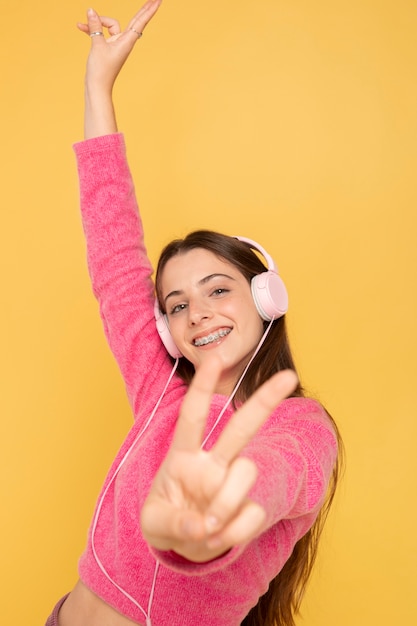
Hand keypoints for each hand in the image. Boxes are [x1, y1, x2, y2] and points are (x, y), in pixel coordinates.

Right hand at [77, 0, 161, 93]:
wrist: (97, 87)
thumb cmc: (100, 70)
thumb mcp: (97, 45)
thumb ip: (95, 26)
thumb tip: (91, 11)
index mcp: (126, 41)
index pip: (140, 21)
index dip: (149, 10)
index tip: (158, 0)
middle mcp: (124, 42)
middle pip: (136, 20)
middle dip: (144, 9)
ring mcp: (117, 44)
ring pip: (110, 25)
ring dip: (97, 23)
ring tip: (82, 25)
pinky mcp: (109, 48)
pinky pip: (102, 33)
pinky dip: (93, 29)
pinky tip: (81, 26)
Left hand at [140, 357, 297, 561]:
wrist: (183, 547)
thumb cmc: (165, 520)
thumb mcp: (153, 523)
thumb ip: (173, 522)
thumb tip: (201, 525)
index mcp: (183, 455)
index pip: (193, 416)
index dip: (203, 387)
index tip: (214, 359)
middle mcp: (212, 463)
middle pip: (241, 427)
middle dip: (265, 401)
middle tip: (290, 376)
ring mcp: (231, 484)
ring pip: (247, 471)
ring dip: (226, 503)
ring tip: (208, 529)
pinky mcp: (248, 508)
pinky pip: (252, 513)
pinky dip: (234, 532)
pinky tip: (218, 538)